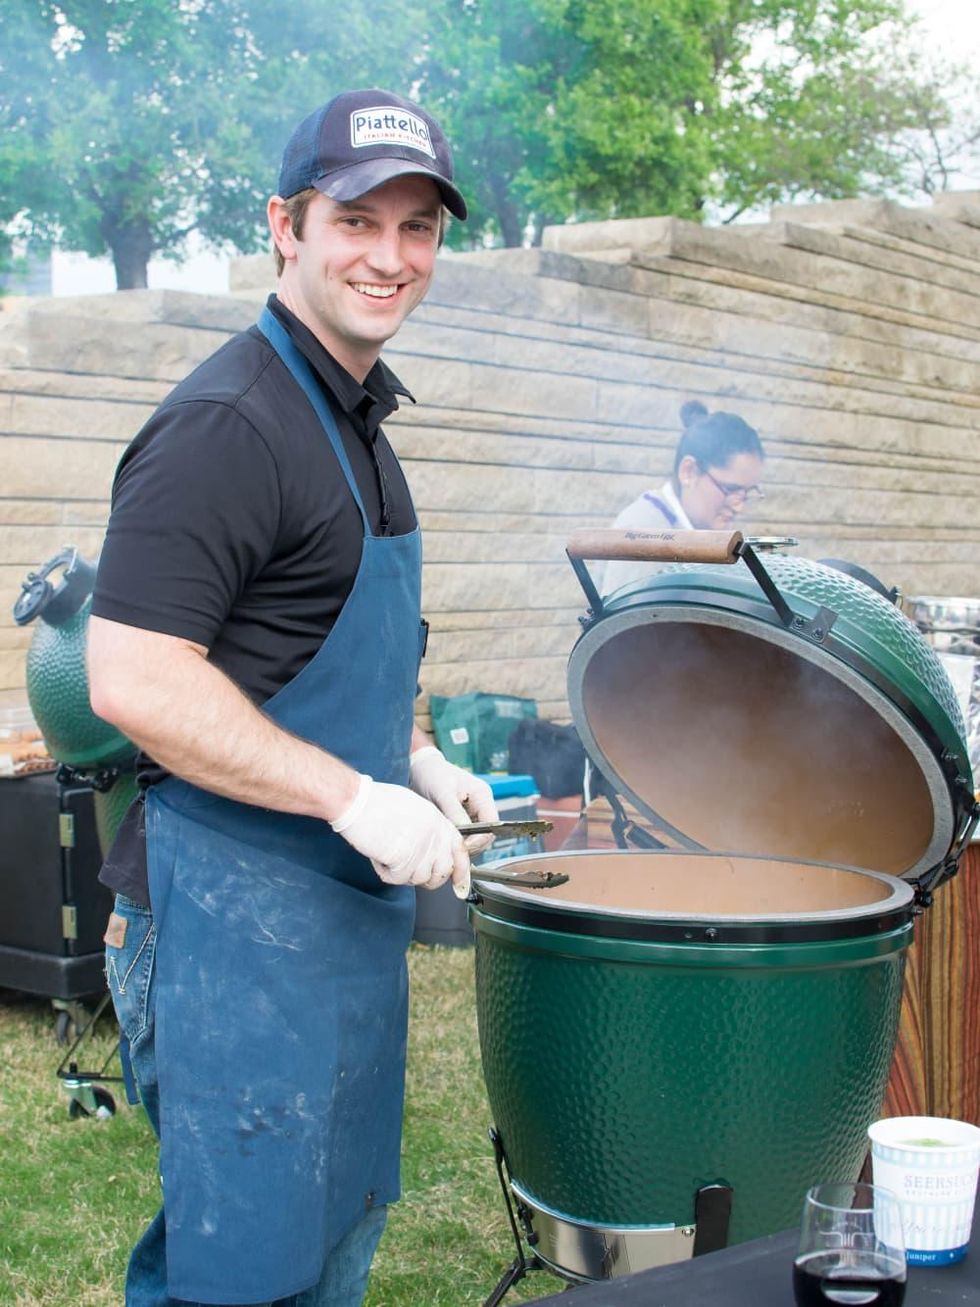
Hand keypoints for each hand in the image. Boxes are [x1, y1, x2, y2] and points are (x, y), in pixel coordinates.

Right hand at [330, 774, 469, 890]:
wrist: (356, 800)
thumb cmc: (376, 802)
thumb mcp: (413, 809)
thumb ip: (428, 831)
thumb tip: (432, 855)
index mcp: (438, 820)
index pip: (459, 850)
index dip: (461, 872)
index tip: (460, 887)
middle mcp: (434, 833)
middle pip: (442, 871)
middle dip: (426, 877)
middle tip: (407, 869)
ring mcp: (422, 846)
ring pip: (420, 878)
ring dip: (402, 873)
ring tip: (388, 854)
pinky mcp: (405, 858)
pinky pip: (399, 879)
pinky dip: (386, 873)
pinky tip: (379, 856)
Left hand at [408, 746, 498, 852]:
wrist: (422, 767)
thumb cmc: (433, 775)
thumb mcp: (443, 792)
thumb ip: (455, 812)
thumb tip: (465, 835)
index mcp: (483, 795)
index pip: (492, 825)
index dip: (479, 839)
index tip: (460, 847)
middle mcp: (482, 805)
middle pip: (486, 834)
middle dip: (472, 844)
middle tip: (452, 851)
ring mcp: (474, 812)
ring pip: (476, 837)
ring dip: (464, 844)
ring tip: (447, 848)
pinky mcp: (463, 818)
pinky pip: (466, 835)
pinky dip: (458, 841)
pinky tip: (445, 843)